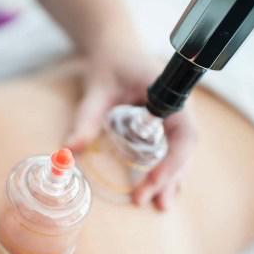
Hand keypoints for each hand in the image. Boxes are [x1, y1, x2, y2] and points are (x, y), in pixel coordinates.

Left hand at [65, 50, 196, 210]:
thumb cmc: (109, 64)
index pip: (184, 134)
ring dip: (171, 179)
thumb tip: (69, 149)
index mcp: (170, 94)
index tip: (153, 182)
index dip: (173, 161)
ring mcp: (174, 116)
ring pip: (180, 152)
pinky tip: (159, 189)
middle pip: (183, 149)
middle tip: (151, 204)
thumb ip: (85, 118)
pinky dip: (166, 169)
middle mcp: (179, 107)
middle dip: (169, 178)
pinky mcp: (165, 124)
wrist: (115, 48)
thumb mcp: (96, 89)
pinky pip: (171, 149)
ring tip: (159, 205)